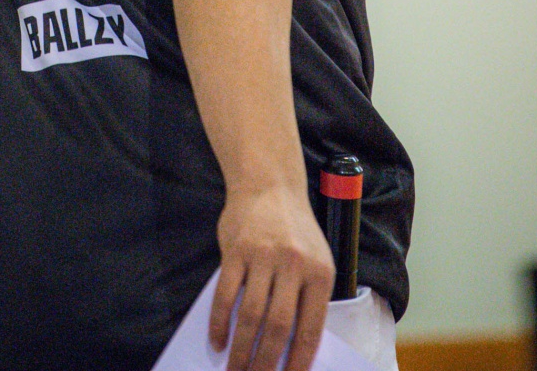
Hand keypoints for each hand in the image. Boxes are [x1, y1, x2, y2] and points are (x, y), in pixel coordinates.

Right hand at [209, 184, 334, 370]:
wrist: (269, 183)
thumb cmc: (294, 230)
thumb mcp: (314, 259)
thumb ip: (306, 298)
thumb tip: (291, 349)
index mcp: (319, 273)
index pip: (310, 329)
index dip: (298, 362)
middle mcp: (293, 265)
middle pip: (278, 328)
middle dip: (265, 363)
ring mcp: (262, 256)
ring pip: (251, 315)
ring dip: (241, 350)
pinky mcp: (235, 249)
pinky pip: (226, 294)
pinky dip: (220, 322)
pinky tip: (217, 341)